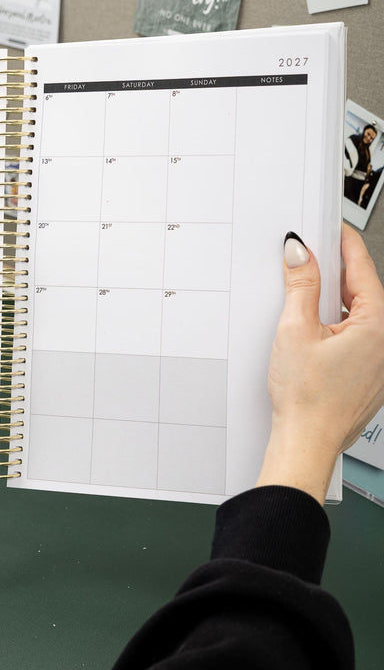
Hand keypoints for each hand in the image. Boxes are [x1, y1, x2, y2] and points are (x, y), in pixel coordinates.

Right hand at [258, 226, 383, 502]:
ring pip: (359, 313)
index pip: (363, 269)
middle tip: (312, 254)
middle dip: (337, 270)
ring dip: (334, 298)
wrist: (306, 442)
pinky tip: (313, 325)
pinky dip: (336, 322)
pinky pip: (356, 335)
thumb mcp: (295, 330)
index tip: (331, 227)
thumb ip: (300, 287)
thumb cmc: (307, 399)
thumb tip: (300, 253)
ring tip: (306, 291)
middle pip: (363, 290)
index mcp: (378, 326)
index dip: (344, 244)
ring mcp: (380, 360)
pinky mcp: (368, 373)